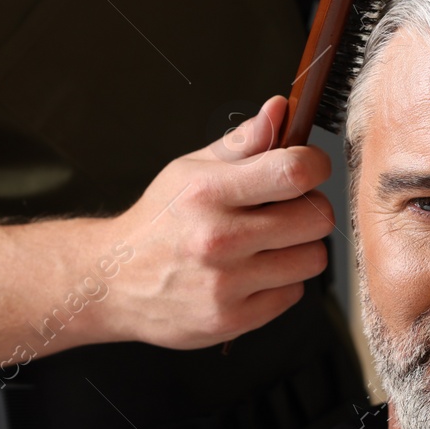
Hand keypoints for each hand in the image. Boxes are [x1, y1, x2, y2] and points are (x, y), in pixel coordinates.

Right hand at [97, 94, 336, 348]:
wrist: (112, 281)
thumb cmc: (159, 222)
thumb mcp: (190, 170)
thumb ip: (243, 142)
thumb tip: (280, 109)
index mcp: (209, 192)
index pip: (295, 172)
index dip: (316, 165)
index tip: (310, 169)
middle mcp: (218, 238)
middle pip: (317, 218)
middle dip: (310, 209)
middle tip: (288, 211)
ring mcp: (226, 284)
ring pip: (313, 259)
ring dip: (299, 249)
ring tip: (269, 245)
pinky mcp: (232, 319)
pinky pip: (293, 294)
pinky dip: (281, 283)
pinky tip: (253, 274)